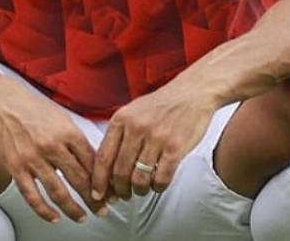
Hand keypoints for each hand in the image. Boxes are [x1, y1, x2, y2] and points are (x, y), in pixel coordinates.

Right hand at [0, 81, 106, 223]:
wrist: (2, 102)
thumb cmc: (33, 109)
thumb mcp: (62, 119)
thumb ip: (77, 141)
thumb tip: (95, 164)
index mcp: (68, 132)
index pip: (93, 164)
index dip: (104, 182)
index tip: (109, 193)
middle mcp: (52, 146)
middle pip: (80, 180)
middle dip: (94, 200)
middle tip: (102, 210)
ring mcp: (33, 158)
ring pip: (59, 192)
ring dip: (74, 209)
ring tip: (82, 217)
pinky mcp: (16, 167)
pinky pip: (32, 196)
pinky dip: (45, 211)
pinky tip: (54, 217)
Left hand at [91, 80, 216, 202]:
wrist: (191, 93)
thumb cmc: (160, 105)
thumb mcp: (132, 112)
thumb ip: (119, 134)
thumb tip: (106, 165)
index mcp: (121, 119)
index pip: (103, 156)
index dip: (98, 180)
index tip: (97, 193)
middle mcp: (135, 128)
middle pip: (119, 171)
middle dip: (119, 189)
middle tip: (122, 195)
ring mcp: (155, 138)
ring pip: (139, 178)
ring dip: (139, 190)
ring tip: (140, 190)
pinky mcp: (175, 147)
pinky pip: (161, 178)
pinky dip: (158, 187)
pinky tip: (158, 185)